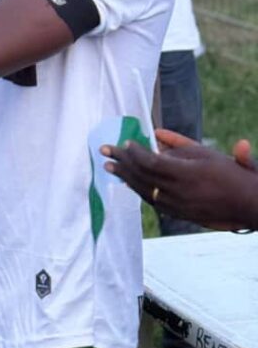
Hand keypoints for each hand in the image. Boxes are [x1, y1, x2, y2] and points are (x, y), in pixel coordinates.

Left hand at [101, 136, 257, 230]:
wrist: (249, 205)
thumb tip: (156, 133)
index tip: (125, 143)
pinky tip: (128, 183)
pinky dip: (138, 190)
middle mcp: (180, 193)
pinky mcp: (180, 214)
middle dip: (122, 163)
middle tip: (104, 151)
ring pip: (145, 191)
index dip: (135, 154)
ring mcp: (178, 206)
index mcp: (187, 175)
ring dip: (125, 178)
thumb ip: (180, 143)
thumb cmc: (231, 174)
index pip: (151, 163)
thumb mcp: (208, 153)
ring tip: (109, 167)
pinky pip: (153, 201)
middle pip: (143, 177)